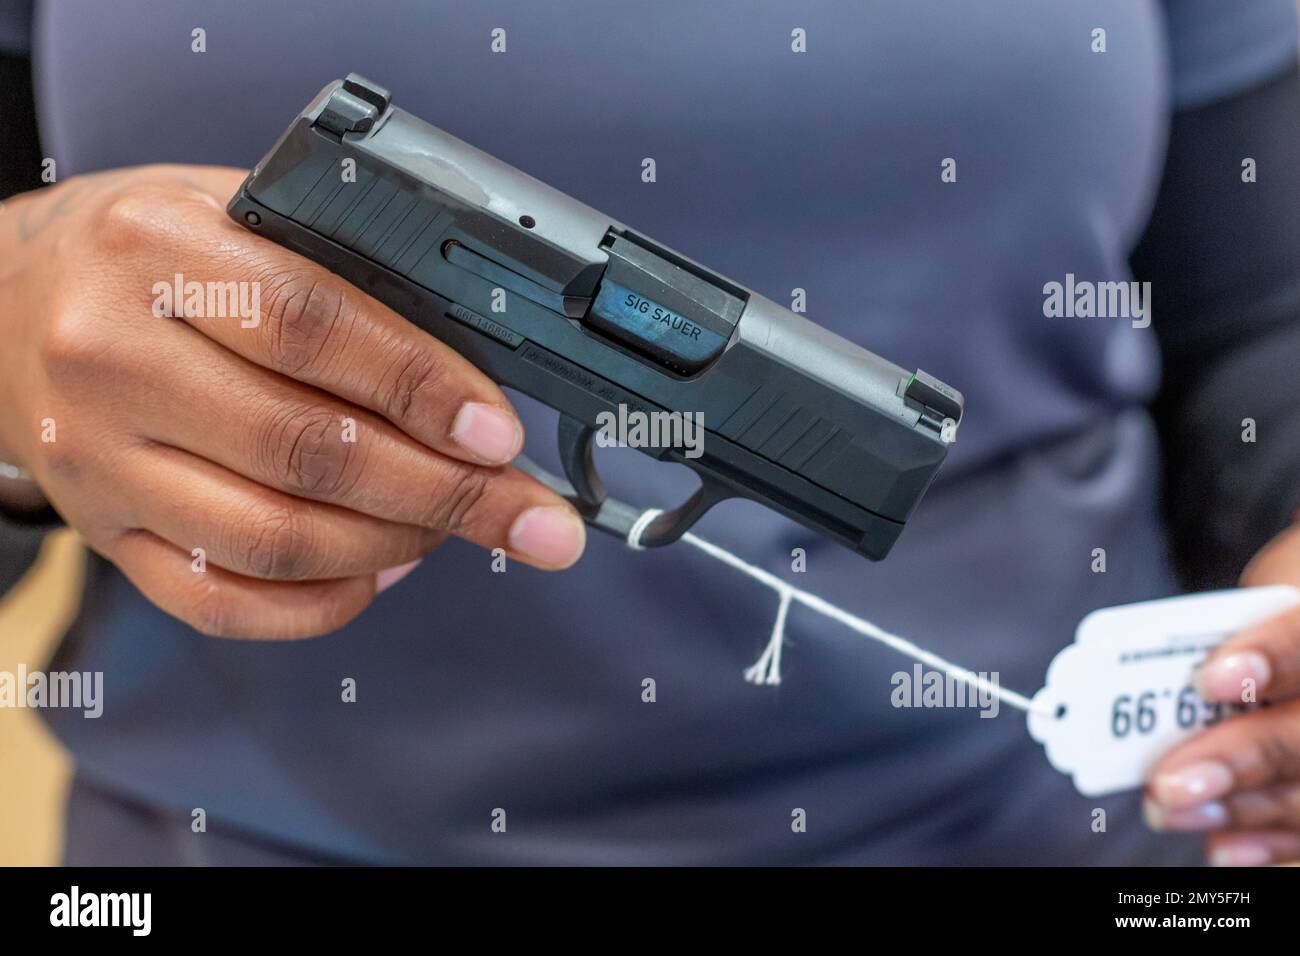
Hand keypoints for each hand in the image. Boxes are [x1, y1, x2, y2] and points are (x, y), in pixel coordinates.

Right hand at [0, 165, 584, 637]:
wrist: (8, 301)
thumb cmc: (152, 253)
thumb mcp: (234, 214)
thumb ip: (340, 273)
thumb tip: (475, 373)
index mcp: (155, 251)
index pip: (313, 328)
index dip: (421, 388)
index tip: (500, 434)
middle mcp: (113, 358)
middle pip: (306, 452)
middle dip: (444, 493)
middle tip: (527, 515)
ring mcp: (99, 460)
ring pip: (274, 539)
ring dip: (394, 546)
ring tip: (457, 529)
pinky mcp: (103, 531)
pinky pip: (222, 602)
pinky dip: (322, 603)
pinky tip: (380, 572)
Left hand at [1144, 521, 1299, 864]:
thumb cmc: (1273, 615)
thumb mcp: (1260, 599)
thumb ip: (1221, 633)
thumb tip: (1153, 683)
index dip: (1269, 657)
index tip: (1209, 678)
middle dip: (1239, 759)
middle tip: (1169, 782)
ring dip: (1236, 808)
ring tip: (1168, 808)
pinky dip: (1267, 842)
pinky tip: (1222, 846)